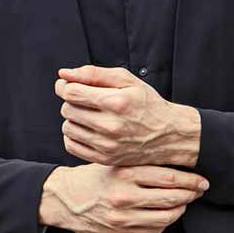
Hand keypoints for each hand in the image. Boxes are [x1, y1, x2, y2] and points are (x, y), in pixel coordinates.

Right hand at [40, 163, 209, 232]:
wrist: (64, 200)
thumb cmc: (92, 178)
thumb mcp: (114, 163)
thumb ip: (141, 166)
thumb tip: (177, 168)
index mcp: (124, 174)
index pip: (169, 177)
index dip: (191, 180)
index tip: (201, 180)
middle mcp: (124, 196)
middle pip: (172, 198)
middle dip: (190, 194)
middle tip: (199, 190)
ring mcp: (123, 218)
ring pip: (166, 217)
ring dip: (180, 210)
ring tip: (184, 203)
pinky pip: (154, 230)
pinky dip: (165, 222)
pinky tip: (166, 214)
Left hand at [54, 64, 200, 167]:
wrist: (169, 135)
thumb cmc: (148, 105)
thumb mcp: (127, 80)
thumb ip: (94, 74)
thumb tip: (64, 74)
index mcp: (116, 102)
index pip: (71, 92)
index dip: (64, 86)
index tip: (68, 85)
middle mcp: (110, 126)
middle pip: (67, 109)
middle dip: (72, 101)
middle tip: (85, 100)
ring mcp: (107, 145)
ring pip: (68, 127)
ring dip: (73, 118)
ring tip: (88, 115)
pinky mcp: (105, 159)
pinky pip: (71, 146)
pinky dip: (74, 136)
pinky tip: (87, 129)